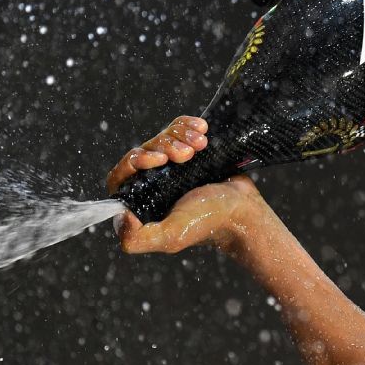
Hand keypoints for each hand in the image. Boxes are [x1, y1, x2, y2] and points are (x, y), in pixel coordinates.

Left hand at [106, 115, 267, 254]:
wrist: (244, 207)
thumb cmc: (209, 222)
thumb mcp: (170, 236)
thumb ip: (137, 239)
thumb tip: (119, 215)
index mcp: (141, 202)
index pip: (122, 174)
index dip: (136, 161)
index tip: (159, 159)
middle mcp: (153, 183)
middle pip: (143, 150)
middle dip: (164, 146)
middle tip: (186, 154)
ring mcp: (172, 166)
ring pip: (162, 137)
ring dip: (180, 136)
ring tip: (200, 145)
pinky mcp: (190, 151)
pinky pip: (179, 128)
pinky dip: (188, 125)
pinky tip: (202, 130)